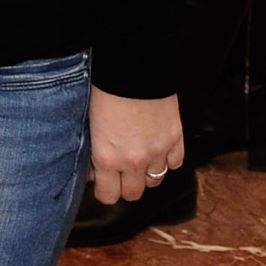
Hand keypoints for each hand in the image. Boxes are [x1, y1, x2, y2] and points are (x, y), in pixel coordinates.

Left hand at [87, 88, 182, 204]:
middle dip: (125, 187)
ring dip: (146, 175)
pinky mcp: (175, 140)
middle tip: (119, 173)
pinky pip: (174, 164)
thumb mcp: (89, 124)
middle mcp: (133, 161)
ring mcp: (158, 152)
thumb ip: (94, 150)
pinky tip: (157, 149)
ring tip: (139, 161)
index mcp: (106, 157)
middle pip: (133, 194)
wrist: (132, 70)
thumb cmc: (103, 91)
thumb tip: (95, 170)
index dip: (105, 191)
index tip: (101, 182)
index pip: (108, 196)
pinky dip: (167, 160)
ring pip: (155, 182)